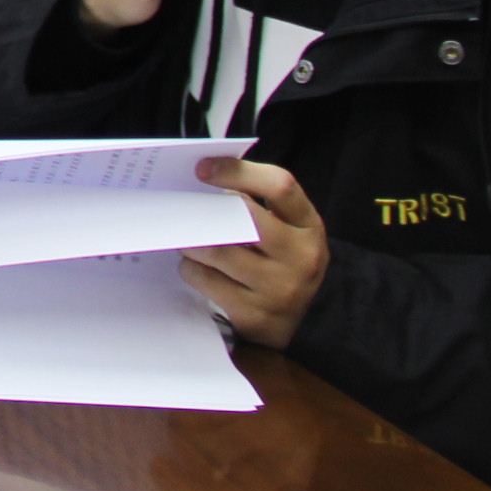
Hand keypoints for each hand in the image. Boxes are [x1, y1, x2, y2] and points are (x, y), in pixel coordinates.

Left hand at [183, 156, 327, 347]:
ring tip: (186, 239)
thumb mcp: (284, 229)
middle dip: (207, 210)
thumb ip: (254, 204)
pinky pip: (206, 280)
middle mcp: (301, 257)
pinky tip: (195, 266)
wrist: (298, 321)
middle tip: (183, 208)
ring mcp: (280, 288)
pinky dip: (191, 268)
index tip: (202, 168)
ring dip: (191, 242)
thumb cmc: (278, 261)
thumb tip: (203, 181)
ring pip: (218, 251)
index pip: (280, 186)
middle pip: (246, 219)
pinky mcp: (255, 314)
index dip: (239, 171)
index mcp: (308, 226)